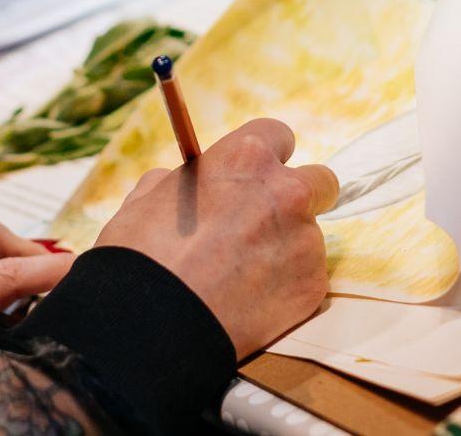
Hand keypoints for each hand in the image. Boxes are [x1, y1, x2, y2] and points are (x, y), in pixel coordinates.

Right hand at [92, 118, 337, 356]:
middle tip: (266, 224)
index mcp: (246, 156)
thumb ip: (182, 180)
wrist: (152, 324)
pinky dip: (285, 289)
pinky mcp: (312, 286)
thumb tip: (187, 180)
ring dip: (286, 249)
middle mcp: (286, 191)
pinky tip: (249, 302)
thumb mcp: (148, 197)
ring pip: (310, 237)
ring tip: (242, 277)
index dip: (265, 159)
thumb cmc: (142, 256)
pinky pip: (306, 279)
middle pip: (319, 182)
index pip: (280, 136)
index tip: (255, 178)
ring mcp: (305, 240)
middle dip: (297, 199)